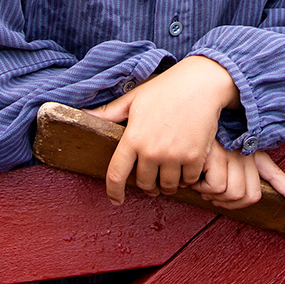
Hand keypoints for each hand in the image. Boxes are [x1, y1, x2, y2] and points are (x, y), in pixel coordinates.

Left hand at [86, 55, 238, 205]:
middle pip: (145, 185)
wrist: (201, 84)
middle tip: (152, 179)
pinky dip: (186, 179)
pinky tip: (185, 168)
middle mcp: (151, 151)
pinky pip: (188, 181)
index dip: (114, 192)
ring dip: (167, 185)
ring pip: (168, 187)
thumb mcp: (133, 99)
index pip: (116, 175)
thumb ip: (109, 113)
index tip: (116, 199)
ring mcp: (174, 156)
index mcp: (133, 138)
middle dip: (147, 185)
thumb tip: (83, 115)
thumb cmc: (165, 89)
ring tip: (168, 174)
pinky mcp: (194, 157)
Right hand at [192, 148, 284, 209]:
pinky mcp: (218, 154)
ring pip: (235, 194)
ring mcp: (233, 153)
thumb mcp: (211, 156)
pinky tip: (193, 177)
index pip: (273, 172)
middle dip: (230, 204)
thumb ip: (224, 174)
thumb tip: (234, 196)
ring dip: (212, 196)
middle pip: (252, 196)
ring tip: (200, 182)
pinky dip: (202, 188)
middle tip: (210, 193)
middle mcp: (244, 152)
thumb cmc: (191, 142)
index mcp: (248, 152)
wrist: (179, 118)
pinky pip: (217, 187)